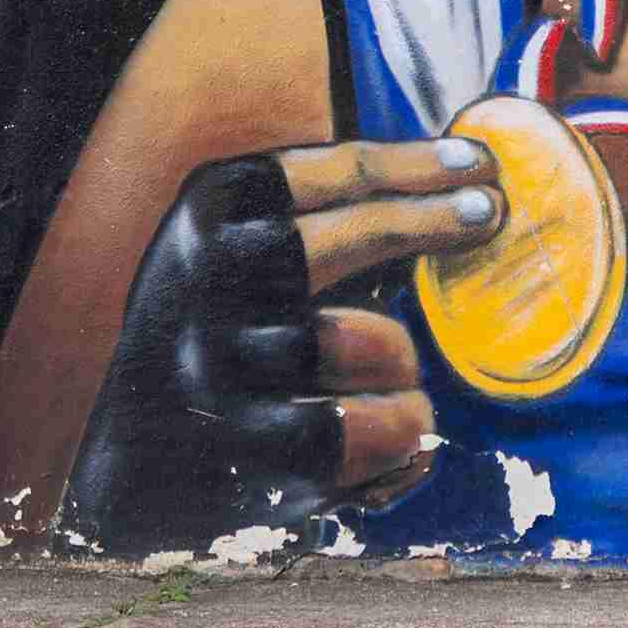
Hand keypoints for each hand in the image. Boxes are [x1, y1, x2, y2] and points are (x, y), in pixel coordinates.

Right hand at [59, 137, 499, 554]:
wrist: (139, 465)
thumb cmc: (226, 341)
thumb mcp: (242, 258)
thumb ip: (323, 222)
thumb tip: (453, 185)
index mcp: (203, 222)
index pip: (321, 174)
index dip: (410, 163)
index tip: (478, 162)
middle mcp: (205, 286)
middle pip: (348, 237)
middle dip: (430, 218)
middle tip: (489, 211)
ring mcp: (225, 370)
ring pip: (379, 347)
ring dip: (401, 366)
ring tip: (391, 387)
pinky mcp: (255, 453)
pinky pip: (380, 430)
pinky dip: (404, 435)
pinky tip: (397, 445)